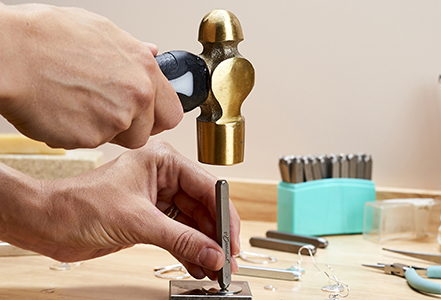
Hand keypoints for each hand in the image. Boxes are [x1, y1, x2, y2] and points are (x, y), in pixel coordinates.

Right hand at [0, 4, 180, 148]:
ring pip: (119, 140)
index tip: (146, 116)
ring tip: (78, 105)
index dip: (156, 116)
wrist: (9, 54)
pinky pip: (91, 144)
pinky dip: (78, 134)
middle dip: (131, 128)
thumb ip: (133, 50)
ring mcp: (115, 119)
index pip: (171, 111)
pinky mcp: (90, 139)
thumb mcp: (100, 30)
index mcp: (144, 69)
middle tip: (106, 112)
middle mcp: (137, 95)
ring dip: (104, 131)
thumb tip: (152, 53)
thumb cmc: (45, 37)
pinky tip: (63, 111)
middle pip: (147, 131)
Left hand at [0, 140, 239, 279]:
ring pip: (193, 224)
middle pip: (203, 207)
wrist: (47, 223)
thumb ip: (180, 239)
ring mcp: (158, 199)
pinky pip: (178, 236)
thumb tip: (212, 252)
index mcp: (163, 161)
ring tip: (215, 268)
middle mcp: (164, 177)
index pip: (207, 187)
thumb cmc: (78, 204)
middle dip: (215, 235)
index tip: (232, 240)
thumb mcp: (138, 221)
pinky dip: (188, 252)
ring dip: (203, 247)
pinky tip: (197, 266)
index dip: (224, 215)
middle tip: (226, 260)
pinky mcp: (150, 219)